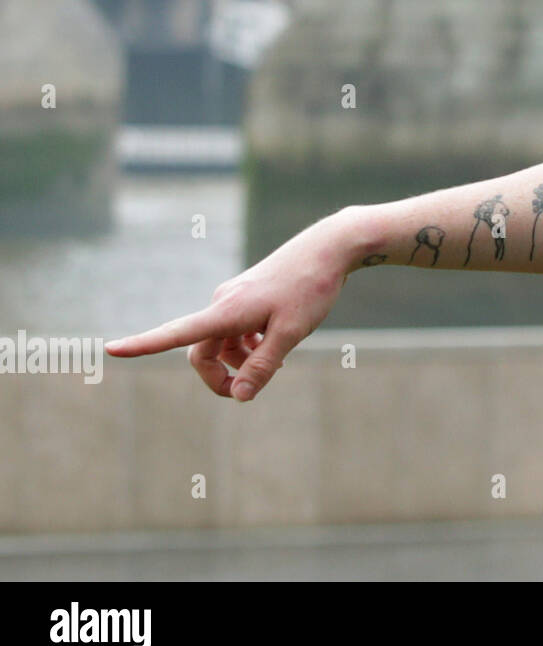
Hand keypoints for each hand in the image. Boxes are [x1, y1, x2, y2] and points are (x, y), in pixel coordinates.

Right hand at [106, 209, 361, 400]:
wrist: (328, 249)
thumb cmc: (310, 288)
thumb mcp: (291, 333)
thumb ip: (263, 366)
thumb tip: (238, 397)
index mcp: (226, 311)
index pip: (175, 333)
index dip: (143, 344)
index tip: (111, 350)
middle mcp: (222, 303)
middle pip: (202, 352)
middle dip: (219, 377)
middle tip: (247, 393)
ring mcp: (234, 299)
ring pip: (222, 343)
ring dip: (240, 361)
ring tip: (275, 363)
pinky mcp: (247, 297)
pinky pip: (236, 330)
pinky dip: (250, 345)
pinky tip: (275, 345)